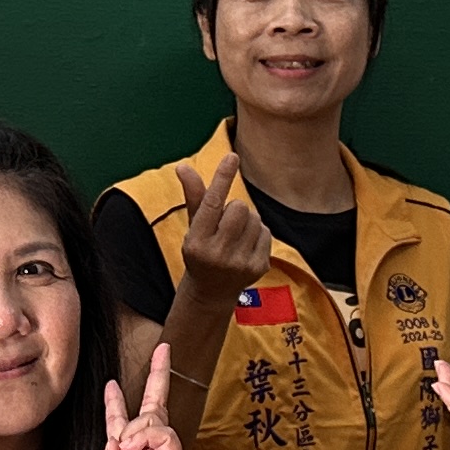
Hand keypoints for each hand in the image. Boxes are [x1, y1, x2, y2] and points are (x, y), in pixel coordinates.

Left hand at [89, 342, 194, 449]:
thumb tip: (117, 440)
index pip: (122, 426)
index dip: (116, 405)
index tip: (110, 385)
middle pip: (154, 409)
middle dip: (158, 378)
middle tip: (164, 349)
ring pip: (155, 418)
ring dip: (134, 425)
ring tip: (126, 449)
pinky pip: (164, 435)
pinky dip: (146, 433)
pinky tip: (133, 449)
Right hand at [171, 158, 274, 303]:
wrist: (212, 292)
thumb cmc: (201, 251)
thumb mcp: (193, 226)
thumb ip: (194, 196)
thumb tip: (183, 166)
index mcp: (196, 242)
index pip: (212, 203)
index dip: (222, 178)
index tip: (232, 157)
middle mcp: (217, 254)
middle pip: (239, 207)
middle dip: (234, 208)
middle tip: (225, 223)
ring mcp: (240, 263)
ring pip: (255, 218)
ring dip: (247, 221)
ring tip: (235, 236)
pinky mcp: (259, 267)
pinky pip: (266, 232)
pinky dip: (257, 234)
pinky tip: (245, 246)